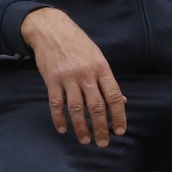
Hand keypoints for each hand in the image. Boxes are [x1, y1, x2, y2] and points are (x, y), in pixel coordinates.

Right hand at [21, 7, 127, 146]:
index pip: (114, 96)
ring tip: (85, 140)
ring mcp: (68, 76)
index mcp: (101, 67)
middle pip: (96, 106)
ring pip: (76, 108)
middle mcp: (86, 73)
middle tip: (103, 142)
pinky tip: (63, 129)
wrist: (50, 28)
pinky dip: (59, 118)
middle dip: (100, 128)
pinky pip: (56, 103)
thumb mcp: (97, 56)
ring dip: (81, 127)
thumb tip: (120, 101)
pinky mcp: (51, 78)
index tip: (119, 131)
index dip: (118, 116)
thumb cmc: (77, 43)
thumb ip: (106, 79)